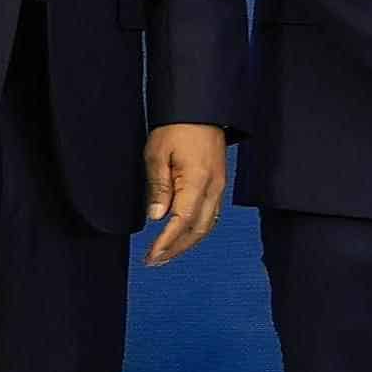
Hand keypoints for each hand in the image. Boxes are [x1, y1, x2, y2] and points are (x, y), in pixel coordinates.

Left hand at [141, 122, 228, 264]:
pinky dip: (197, 230)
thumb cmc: (177, 128)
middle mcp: (214, 188)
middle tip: (154, 261)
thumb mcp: (157, 154)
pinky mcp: (219, 184)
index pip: (182, 221)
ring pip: (207, 225)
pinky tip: (184, 235)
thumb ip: (158, 187)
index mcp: (198, 181)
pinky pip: (212, 215)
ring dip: (187, 243)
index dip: (167, 242)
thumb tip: (157, 217)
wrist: (202, 110)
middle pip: (198, 230)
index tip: (151, 256)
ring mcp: (220, 187)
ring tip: (166, 254)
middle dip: (176, 249)